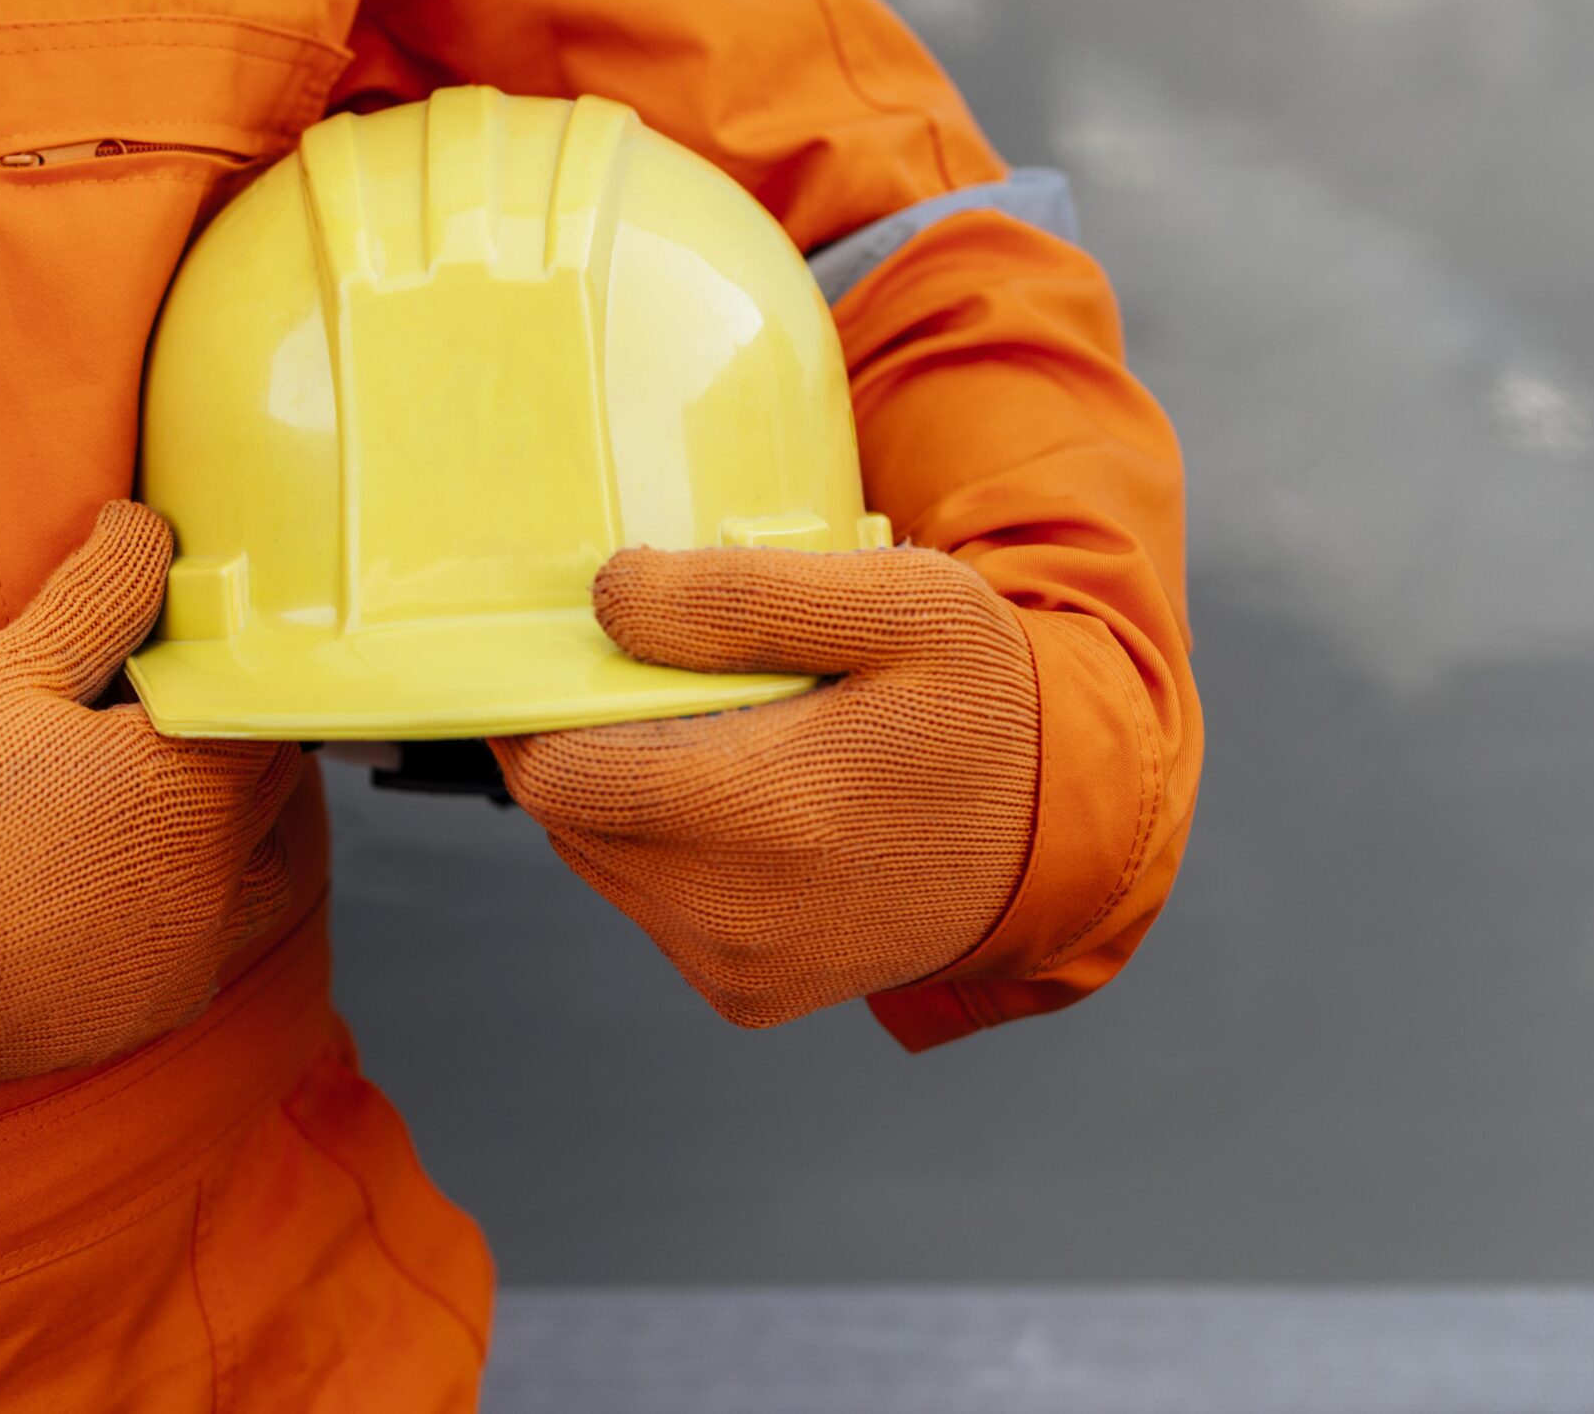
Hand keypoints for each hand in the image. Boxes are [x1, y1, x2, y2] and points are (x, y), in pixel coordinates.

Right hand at [0, 502, 302, 1078]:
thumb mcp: (7, 673)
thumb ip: (100, 599)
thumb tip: (146, 529)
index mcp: (193, 786)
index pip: (265, 710)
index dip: (229, 674)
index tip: (191, 659)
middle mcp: (211, 881)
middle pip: (270, 795)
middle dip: (236, 751)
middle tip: (176, 719)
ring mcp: (177, 960)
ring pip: (254, 881)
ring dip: (233, 839)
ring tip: (163, 804)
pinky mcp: (134, 1018)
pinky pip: (195, 951)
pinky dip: (182, 910)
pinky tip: (117, 881)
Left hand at [491, 544, 1038, 1026]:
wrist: (1058, 832)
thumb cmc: (981, 702)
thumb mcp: (898, 604)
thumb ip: (743, 599)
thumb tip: (610, 598)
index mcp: (770, 815)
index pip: (560, 774)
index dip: (536, 709)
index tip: (564, 652)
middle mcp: (739, 915)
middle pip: (568, 817)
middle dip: (585, 743)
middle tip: (651, 679)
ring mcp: (739, 967)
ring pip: (599, 861)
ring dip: (623, 794)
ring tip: (713, 737)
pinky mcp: (747, 994)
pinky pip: (650, 904)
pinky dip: (665, 847)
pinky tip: (740, 802)